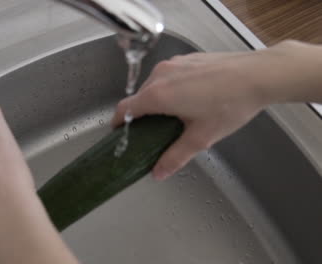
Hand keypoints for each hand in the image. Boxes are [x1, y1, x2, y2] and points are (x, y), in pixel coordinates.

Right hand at [112, 48, 283, 179]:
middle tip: (152, 132)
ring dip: (156, 100)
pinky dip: (169, 88)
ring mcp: (173, 64)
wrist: (258, 75)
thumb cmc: (230, 105)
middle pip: (139, 97)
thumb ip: (175, 157)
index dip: (118, 123)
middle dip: (141, 115)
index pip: (124, 109)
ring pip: (154, 85)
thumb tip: (158, 173)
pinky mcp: (186, 59)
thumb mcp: (200, 137)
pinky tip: (190, 99)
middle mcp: (160, 76)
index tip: (119, 132)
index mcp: (158, 95)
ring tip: (174, 116)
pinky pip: (168, 76)